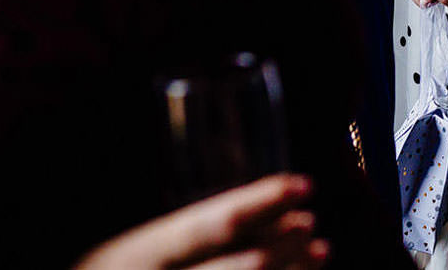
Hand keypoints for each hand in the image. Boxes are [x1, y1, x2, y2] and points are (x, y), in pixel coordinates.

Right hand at [75, 174, 327, 269]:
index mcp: (135, 255)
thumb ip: (180, 237)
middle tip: (312, 225)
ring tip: (318, 252)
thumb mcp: (129, 253)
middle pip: (239, 268)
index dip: (262, 201)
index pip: (209, 223)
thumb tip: (258, 212)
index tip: (303, 185)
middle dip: (284, 248)